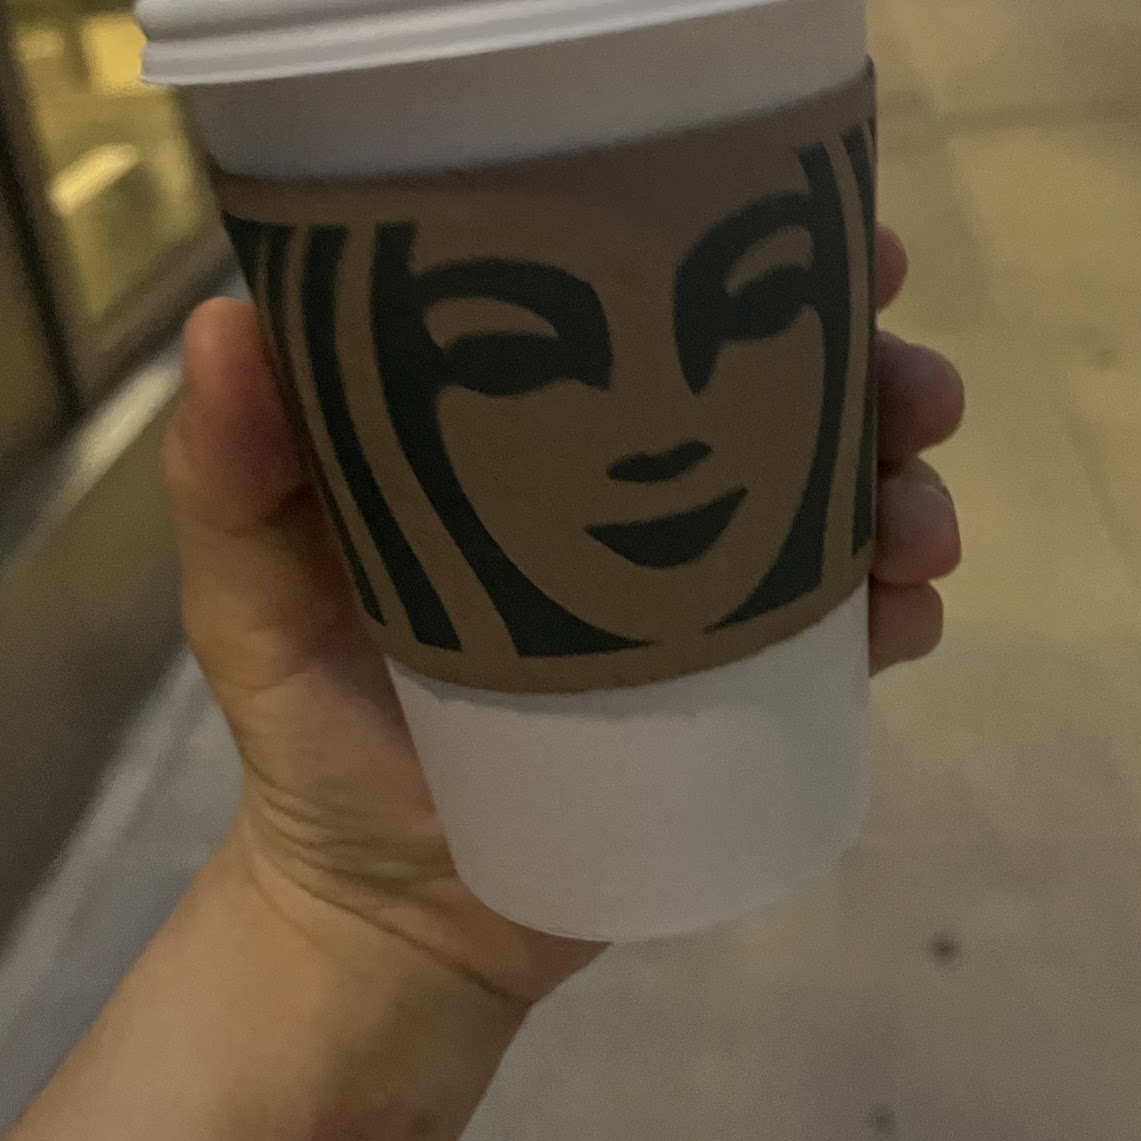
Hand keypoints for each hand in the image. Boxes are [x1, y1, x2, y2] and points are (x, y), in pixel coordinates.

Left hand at [162, 227, 962, 1007]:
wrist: (391, 922)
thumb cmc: (315, 733)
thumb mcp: (251, 596)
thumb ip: (232, 478)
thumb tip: (223, 320)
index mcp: (539, 435)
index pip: (652, 308)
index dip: (745, 247)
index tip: (819, 218)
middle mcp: (637, 490)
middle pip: (787, 396)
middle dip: (875, 369)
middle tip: (913, 386)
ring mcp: (707, 597)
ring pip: (843, 505)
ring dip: (909, 488)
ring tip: (917, 525)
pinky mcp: (745, 698)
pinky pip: (848, 638)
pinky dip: (898, 611)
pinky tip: (906, 614)